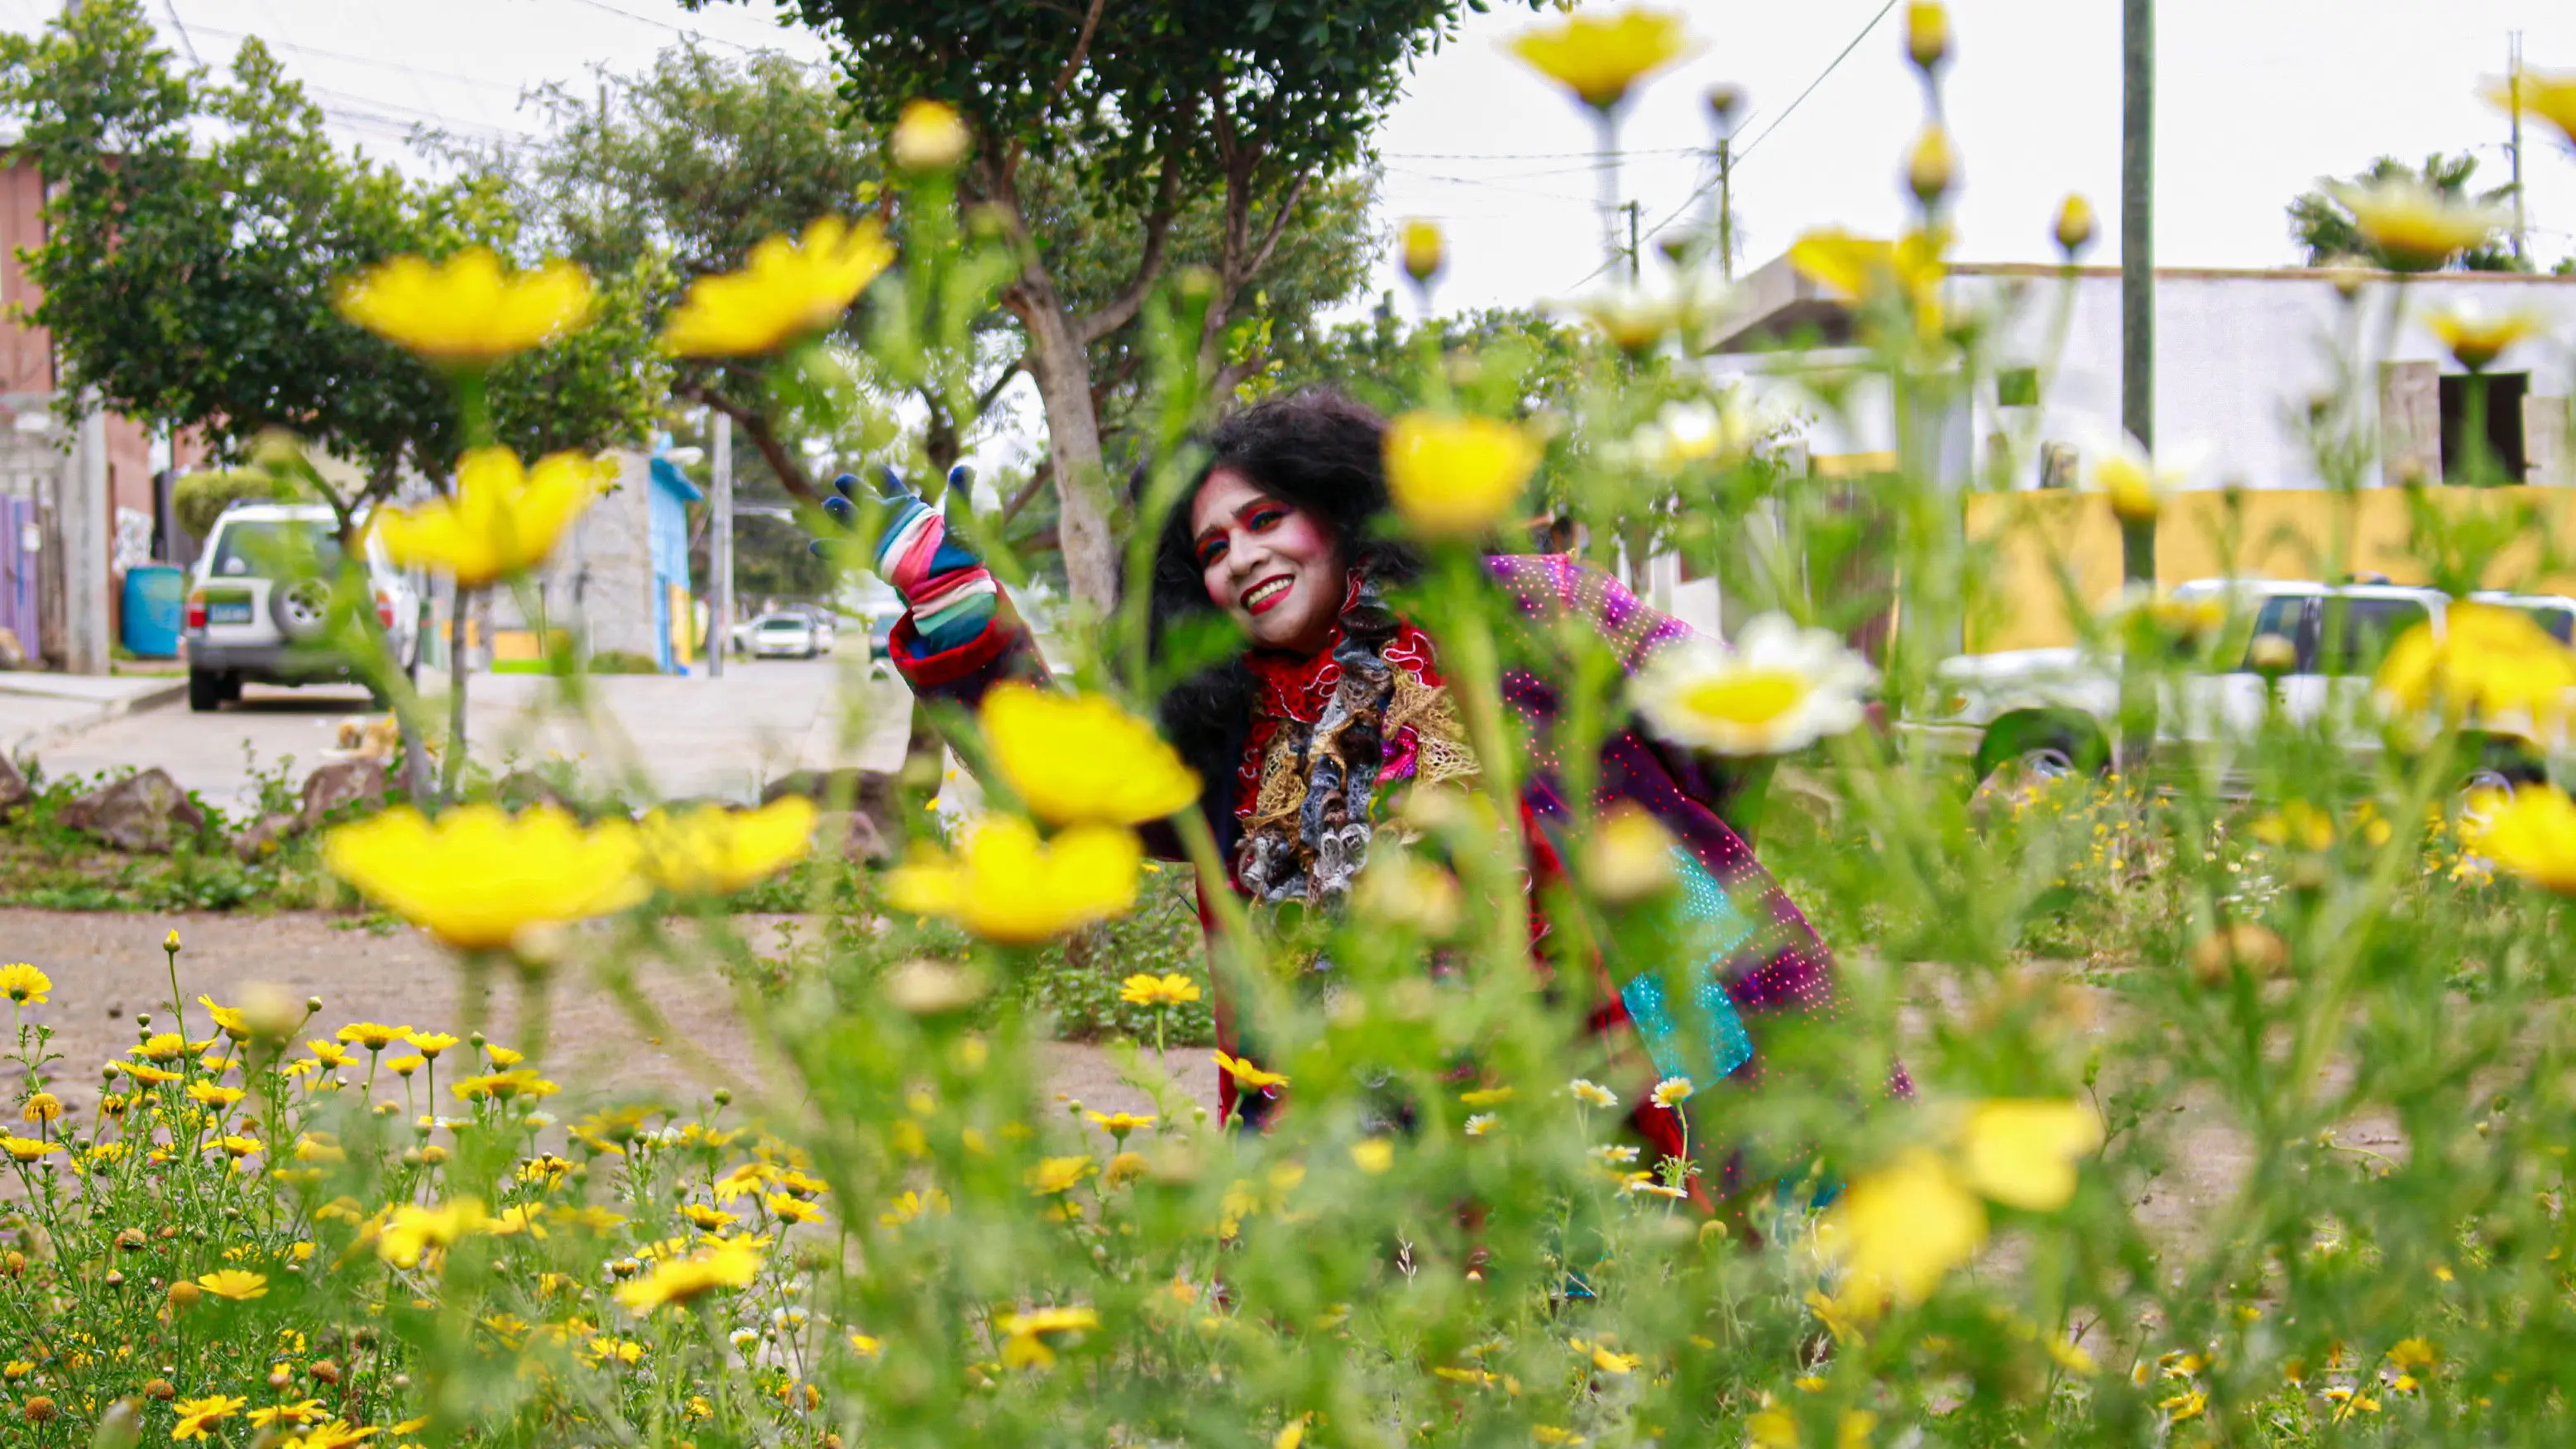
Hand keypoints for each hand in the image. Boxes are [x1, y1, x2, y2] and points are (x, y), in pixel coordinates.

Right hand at [814, 465, 996, 653]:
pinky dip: (831, 550)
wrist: (950, 585)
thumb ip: (959, 496)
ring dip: (840, 514)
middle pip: (867, 500)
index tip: (874, 469)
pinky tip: (813, 547)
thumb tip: (965, 468)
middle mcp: (891, 521)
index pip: (893, 486)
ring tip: (828, 505)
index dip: (882, 477)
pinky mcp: (874, 560)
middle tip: (841, 480)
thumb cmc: (958, 553)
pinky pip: (848, 554)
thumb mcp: (960, 522)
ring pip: (854, 523)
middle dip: (854, 490)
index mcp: (909, 508)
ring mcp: (880, 540)